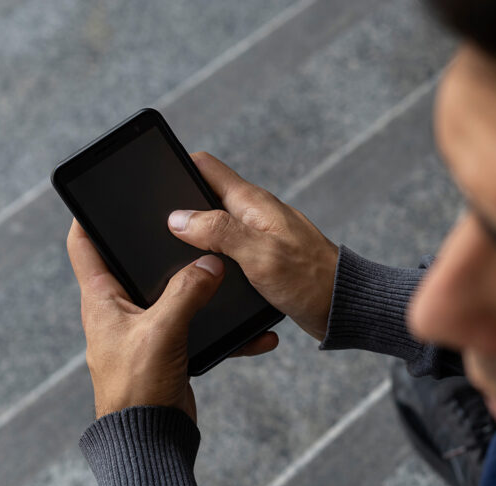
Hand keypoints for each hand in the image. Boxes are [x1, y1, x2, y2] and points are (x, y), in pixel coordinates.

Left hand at [67, 221, 278, 420]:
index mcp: (101, 300)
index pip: (84, 245)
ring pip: (175, 295)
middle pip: (137, 264)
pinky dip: (221, 328)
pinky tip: (251, 333)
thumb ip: (186, 292)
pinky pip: (197, 327)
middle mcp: (119, 311)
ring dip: (202, 287)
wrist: (150, 440)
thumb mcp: (161, 331)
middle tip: (190, 223)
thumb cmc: (137, 388)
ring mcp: (145, 331)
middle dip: (163, 246)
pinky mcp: (169, 351)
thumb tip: (211, 264)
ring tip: (230, 271)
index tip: (110, 194)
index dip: (91, 216)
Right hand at [167, 152, 339, 340]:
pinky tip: (204, 275)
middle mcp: (255, 216)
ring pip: (216, 229)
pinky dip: (214, 259)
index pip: (207, 168)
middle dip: (180, 207)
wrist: (344, 308)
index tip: (152, 177)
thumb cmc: (311, 280)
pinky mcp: (265, 262)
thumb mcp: (260, 254)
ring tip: (170, 254)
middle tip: (151, 226)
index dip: (177, 166)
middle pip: (207, 199)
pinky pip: (230, 253)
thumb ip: (220, 231)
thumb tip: (179, 218)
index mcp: (254, 204)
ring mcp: (260, 238)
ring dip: (196, 237)